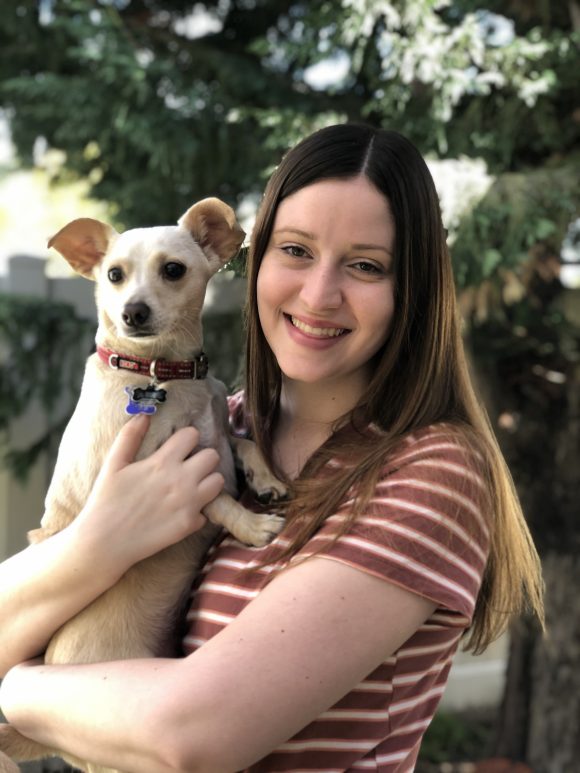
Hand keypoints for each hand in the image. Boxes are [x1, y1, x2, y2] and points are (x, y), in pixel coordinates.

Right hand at [72, 415, 224, 574]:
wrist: (103, 543)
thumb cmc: (105, 501)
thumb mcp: (113, 464)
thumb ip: (129, 437)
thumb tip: (144, 414)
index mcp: (163, 462)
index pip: (192, 435)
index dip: (186, 438)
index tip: (179, 447)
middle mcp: (181, 480)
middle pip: (212, 456)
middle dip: (202, 458)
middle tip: (189, 467)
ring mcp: (188, 504)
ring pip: (218, 482)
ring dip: (207, 482)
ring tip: (191, 487)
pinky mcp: (189, 525)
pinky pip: (206, 512)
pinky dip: (196, 512)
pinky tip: (181, 513)